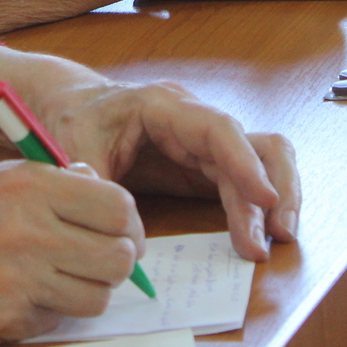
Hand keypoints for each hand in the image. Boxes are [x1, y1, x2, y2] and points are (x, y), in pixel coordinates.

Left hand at [0, 45, 299, 261]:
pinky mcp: (204, 166)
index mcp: (164, 106)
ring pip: (261, 162)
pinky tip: (257, 236)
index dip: (245, 163)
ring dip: (274, 199)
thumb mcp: (73, 149)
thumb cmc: (72, 120)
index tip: (264, 199)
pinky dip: (255, 208)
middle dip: (273, 187)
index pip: (219, 129)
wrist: (67, 106)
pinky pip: (243, 182)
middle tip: (279, 234)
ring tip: (277, 240)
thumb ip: (97, 188)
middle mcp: (194, 120)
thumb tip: (128, 240)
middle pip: (256, 144)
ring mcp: (204, 143)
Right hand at [0, 160, 143, 341]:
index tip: (122, 230)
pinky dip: (49, 309)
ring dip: (86, 289)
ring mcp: (19, 282)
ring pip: (96, 298)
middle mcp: (29, 233)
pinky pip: (57, 320)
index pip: (117, 208)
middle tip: (99, 258)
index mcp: (29, 187)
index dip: (127, 223)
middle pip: (117, 258)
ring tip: (60, 276)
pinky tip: (22, 292)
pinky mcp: (7, 321)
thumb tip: (105, 198)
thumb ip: (54, 183)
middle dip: (115, 260)